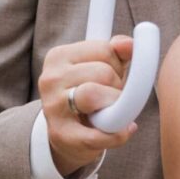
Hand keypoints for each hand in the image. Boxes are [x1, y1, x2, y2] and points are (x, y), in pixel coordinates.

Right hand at [38, 35, 137, 176]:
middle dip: (117, 86)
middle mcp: (51, 78)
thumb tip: (128, 44)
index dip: (118, 64)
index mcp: (59, 56)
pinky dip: (117, 134)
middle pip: (103, 72)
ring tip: (111, 111)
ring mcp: (53, 106)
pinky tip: (123, 131)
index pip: (105, 49)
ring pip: (94, 95)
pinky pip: (96, 133)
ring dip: (115, 106)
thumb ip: (118, 52)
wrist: (67, 134)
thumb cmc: (89, 94)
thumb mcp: (102, 67)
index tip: (112, 76)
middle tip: (111, 97)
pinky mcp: (60, 134)